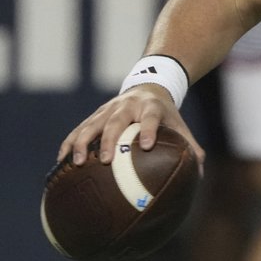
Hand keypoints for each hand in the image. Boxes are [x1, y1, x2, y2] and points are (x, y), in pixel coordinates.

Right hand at [57, 84, 205, 168]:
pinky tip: (61, 162)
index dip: (149, 130)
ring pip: (91, 124)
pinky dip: (69, 144)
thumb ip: (190, 146)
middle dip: (110, 140)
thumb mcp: (179, 124)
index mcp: (151, 107)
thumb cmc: (165, 114)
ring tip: (77, 163)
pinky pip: (78, 130)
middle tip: (107, 161)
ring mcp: (107, 110)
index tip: (147, 146)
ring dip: (83, 143)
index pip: (151, 118)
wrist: (147, 86)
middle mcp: (127, 106)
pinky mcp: (94, 116)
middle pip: (116, 121)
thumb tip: (199, 174)